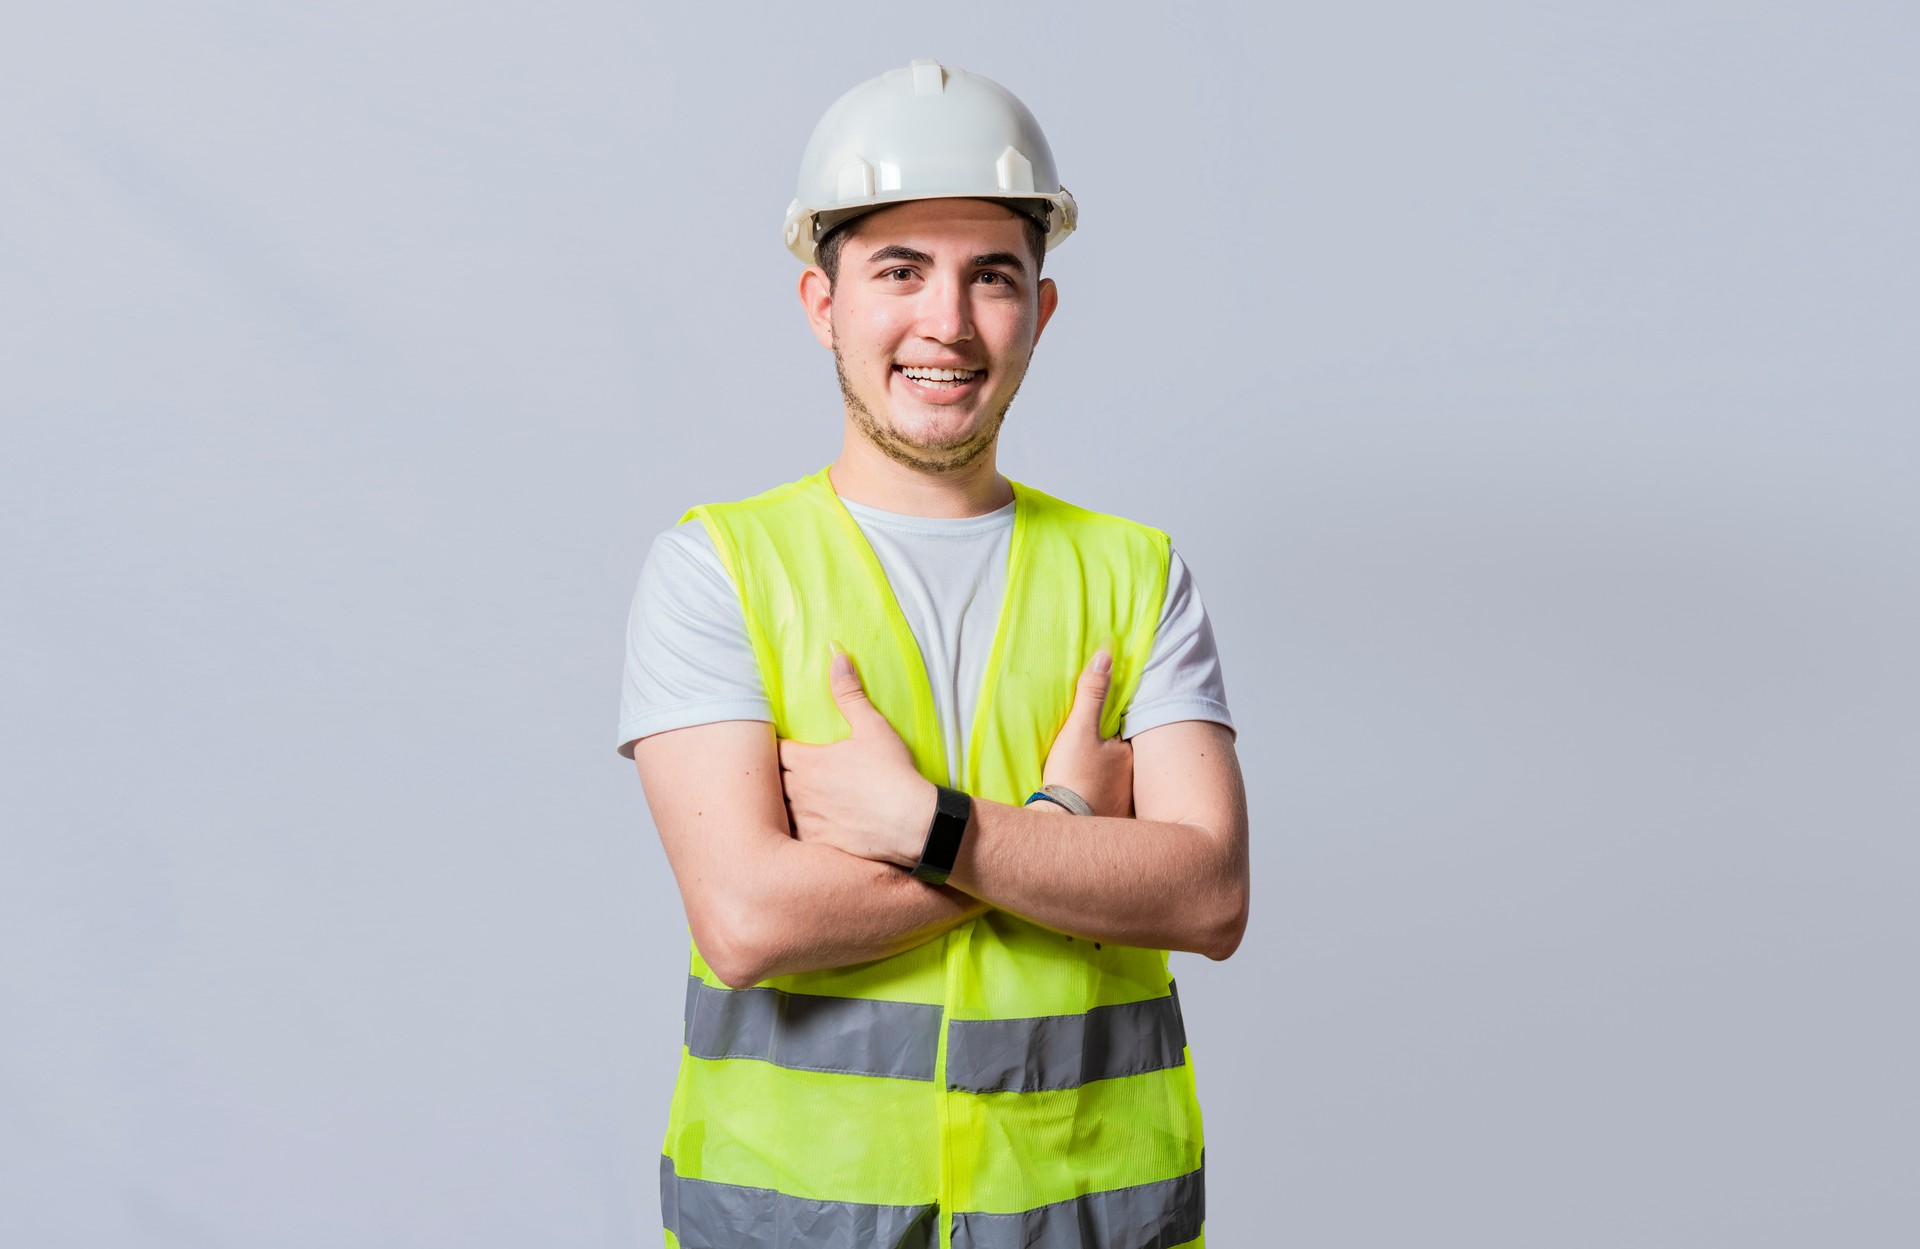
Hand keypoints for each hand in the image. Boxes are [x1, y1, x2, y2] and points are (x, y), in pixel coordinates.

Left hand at [778, 651, 936, 867]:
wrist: (912, 824)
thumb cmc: (892, 774)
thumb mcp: (872, 727)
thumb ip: (849, 692)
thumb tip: (836, 656)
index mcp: (806, 761)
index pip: (772, 751)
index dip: (774, 748)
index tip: (781, 747)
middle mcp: (798, 792)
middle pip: (769, 782)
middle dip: (772, 776)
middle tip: (780, 773)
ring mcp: (805, 821)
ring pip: (777, 812)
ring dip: (780, 806)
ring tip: (787, 802)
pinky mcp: (817, 845)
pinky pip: (793, 839)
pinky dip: (795, 833)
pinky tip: (803, 830)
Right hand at [1040, 651, 1133, 817]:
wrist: (1061, 826)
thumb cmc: (1072, 777)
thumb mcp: (1079, 730)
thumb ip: (1092, 694)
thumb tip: (1106, 655)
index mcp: (1129, 755)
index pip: (1125, 732)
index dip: (1112, 726)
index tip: (1098, 726)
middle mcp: (1134, 780)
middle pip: (1121, 758)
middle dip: (1111, 756)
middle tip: (1090, 756)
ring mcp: (1123, 804)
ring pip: (1117, 783)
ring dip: (1107, 780)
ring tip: (1087, 778)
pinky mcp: (1109, 822)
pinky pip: (1109, 804)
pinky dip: (1101, 800)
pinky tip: (1087, 800)